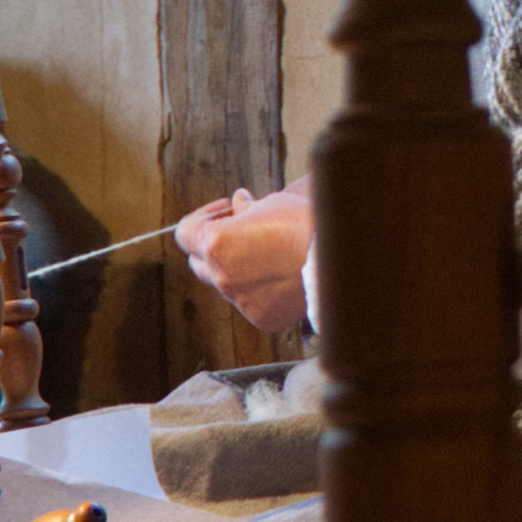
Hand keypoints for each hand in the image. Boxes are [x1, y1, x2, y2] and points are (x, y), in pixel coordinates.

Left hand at [177, 182, 317, 332]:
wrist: (337, 261)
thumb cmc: (305, 227)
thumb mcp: (271, 204)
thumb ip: (246, 208)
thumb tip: (240, 205)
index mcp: (215, 243)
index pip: (184, 233)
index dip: (201, 219)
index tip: (224, 213)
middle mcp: (220, 276)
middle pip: (198, 262)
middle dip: (213, 247)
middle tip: (241, 234)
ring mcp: (239, 300)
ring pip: (225, 285)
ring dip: (237, 270)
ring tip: (269, 256)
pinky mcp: (259, 317)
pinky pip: (249, 303)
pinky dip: (259, 291)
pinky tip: (282, 277)